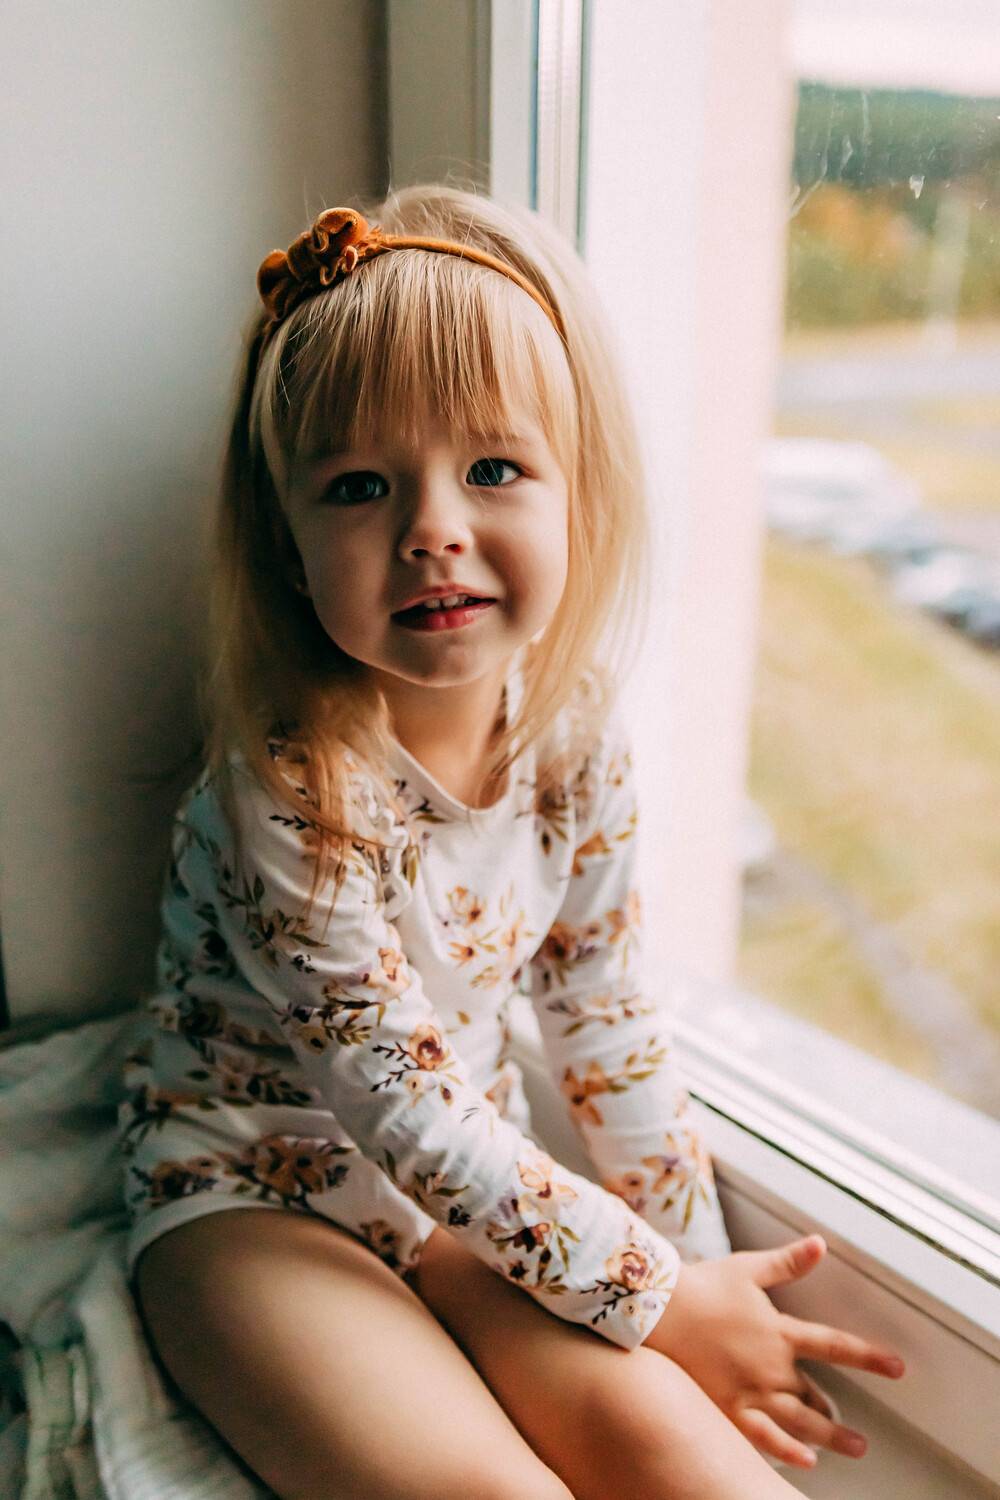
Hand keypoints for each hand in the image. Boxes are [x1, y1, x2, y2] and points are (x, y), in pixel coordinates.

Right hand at [646, 1234, 904, 1468]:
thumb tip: (820, 1244)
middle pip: (815, 1394)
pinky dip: (789, 1451)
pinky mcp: (728, 1409)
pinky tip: (807, 1461)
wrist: (659, 1312)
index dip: (869, 1357)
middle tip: (849, 1423)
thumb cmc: (702, 1287)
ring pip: (800, 1421)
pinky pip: (764, 1437)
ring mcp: (751, 1391)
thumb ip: (787, 1262)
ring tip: (852, 1446)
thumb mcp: (748, 1269)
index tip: (897, 1368)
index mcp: (779, 1332)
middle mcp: (771, 1367)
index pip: (835, 1346)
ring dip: (830, 1435)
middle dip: (834, 1410)